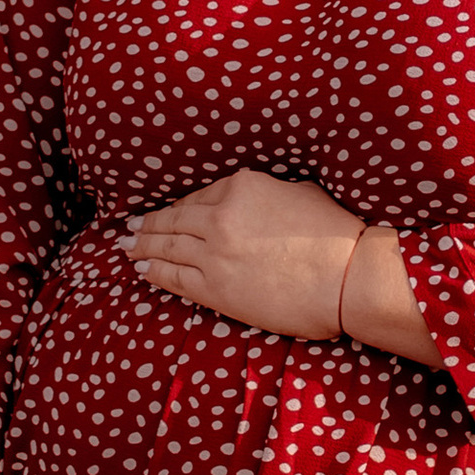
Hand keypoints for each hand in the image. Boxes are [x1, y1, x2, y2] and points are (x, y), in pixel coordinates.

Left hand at [122, 169, 365, 338]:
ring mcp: (214, 253)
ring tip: (128, 247)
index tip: (168, 212)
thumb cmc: (336, 235)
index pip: (199, 195)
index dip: (180, 206)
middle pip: (174, 220)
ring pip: (166, 248)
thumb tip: (256, 201)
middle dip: (149, 225)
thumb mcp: (300, 191)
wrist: (347, 279)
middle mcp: (220, 216)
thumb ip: (267, 192)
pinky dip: (154, 273)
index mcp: (241, 186)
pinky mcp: (215, 288)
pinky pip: (174, 278)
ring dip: (143, 247)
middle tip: (130, 228)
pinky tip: (143, 270)